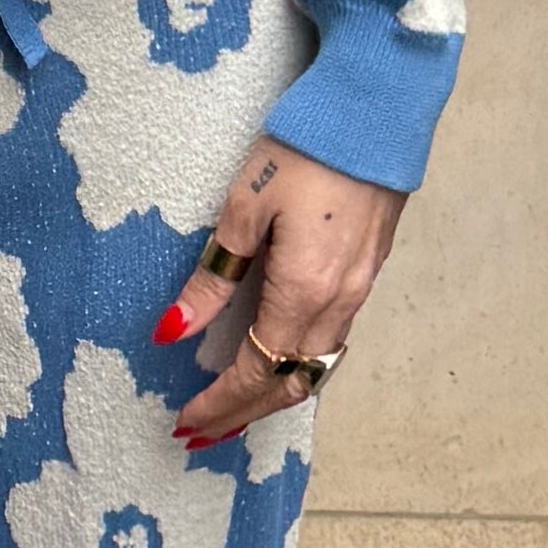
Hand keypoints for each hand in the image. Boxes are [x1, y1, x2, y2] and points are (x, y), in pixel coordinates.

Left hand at [151, 142, 407, 448]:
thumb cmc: (303, 152)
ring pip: (315, 366)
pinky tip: (279, 363)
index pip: (257, 371)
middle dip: (245, 413)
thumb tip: (174, 331)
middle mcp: (338, 303)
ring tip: (236, 411)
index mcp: (303, 292)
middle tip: (203, 434)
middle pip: (289, 382)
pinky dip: (300, 366)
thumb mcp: (243, 209)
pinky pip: (332, 341)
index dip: (221, 402)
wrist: (374, 114)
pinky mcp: (367, 273)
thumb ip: (213, 277)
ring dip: (274, 394)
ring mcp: (359, 290)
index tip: (186, 420)